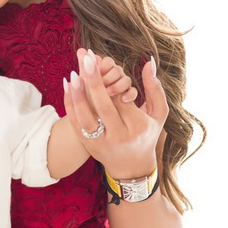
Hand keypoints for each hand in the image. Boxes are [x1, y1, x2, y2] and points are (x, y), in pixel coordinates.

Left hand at [63, 49, 168, 179]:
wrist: (131, 167)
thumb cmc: (147, 134)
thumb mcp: (159, 114)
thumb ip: (155, 88)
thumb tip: (149, 62)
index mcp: (138, 126)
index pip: (122, 100)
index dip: (111, 79)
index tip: (100, 59)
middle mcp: (119, 136)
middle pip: (104, 107)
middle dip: (94, 82)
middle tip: (86, 60)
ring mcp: (101, 143)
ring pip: (86, 118)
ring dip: (78, 95)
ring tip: (73, 73)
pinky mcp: (88, 146)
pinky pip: (76, 125)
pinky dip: (70, 105)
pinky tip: (68, 86)